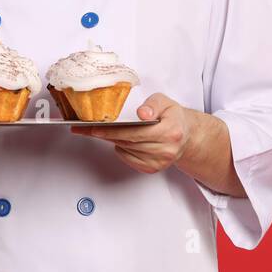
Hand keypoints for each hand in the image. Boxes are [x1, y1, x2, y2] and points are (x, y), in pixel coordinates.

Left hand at [69, 92, 194, 173]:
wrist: (185, 135)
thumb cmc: (172, 117)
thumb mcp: (166, 102)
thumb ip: (153, 104)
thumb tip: (142, 113)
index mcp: (170, 131)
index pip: (135, 132)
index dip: (113, 130)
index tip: (94, 128)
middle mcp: (166, 150)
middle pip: (128, 142)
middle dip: (105, 134)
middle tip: (86, 129)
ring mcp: (159, 162)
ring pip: (126, 150)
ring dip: (112, 140)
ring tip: (100, 130)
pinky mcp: (153, 168)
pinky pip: (128, 159)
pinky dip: (121, 149)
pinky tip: (121, 140)